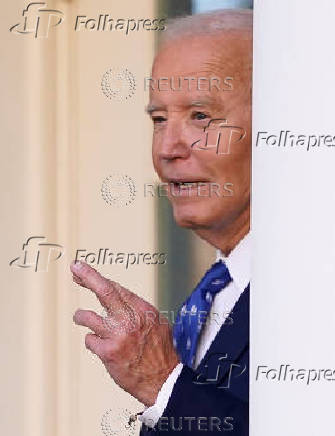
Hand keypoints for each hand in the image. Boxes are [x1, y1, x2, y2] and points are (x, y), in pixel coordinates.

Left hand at [71, 261, 179, 405]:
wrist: (164, 380)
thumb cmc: (161, 351)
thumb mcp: (157, 322)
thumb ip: (137, 310)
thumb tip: (119, 297)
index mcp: (143, 309)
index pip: (116, 288)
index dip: (97, 277)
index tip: (83, 270)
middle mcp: (130, 319)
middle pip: (105, 291)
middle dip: (88, 276)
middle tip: (75, 267)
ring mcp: (118, 336)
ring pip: (88, 317)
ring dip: (80, 316)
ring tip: (79, 317)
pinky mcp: (108, 353)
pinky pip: (90, 340)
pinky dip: (93, 341)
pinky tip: (101, 345)